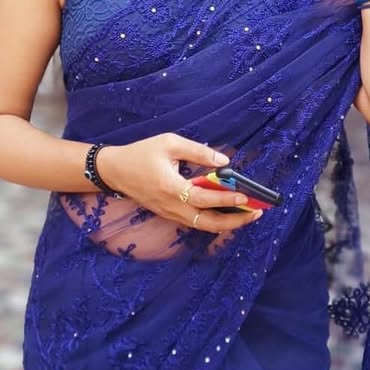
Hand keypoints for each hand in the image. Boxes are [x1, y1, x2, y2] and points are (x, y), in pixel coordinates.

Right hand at [98, 133, 263, 233]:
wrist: (114, 170)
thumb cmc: (141, 153)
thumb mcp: (169, 143)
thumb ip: (198, 152)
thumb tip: (224, 161)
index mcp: (172, 188)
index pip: (205, 199)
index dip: (227, 199)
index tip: (247, 196)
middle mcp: (172, 206)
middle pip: (208, 223)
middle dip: (235, 221)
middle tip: (255, 214)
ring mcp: (169, 214)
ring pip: (202, 226)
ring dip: (226, 223)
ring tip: (247, 214)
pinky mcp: (168, 214)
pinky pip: (194, 222)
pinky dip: (213, 220)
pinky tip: (226, 212)